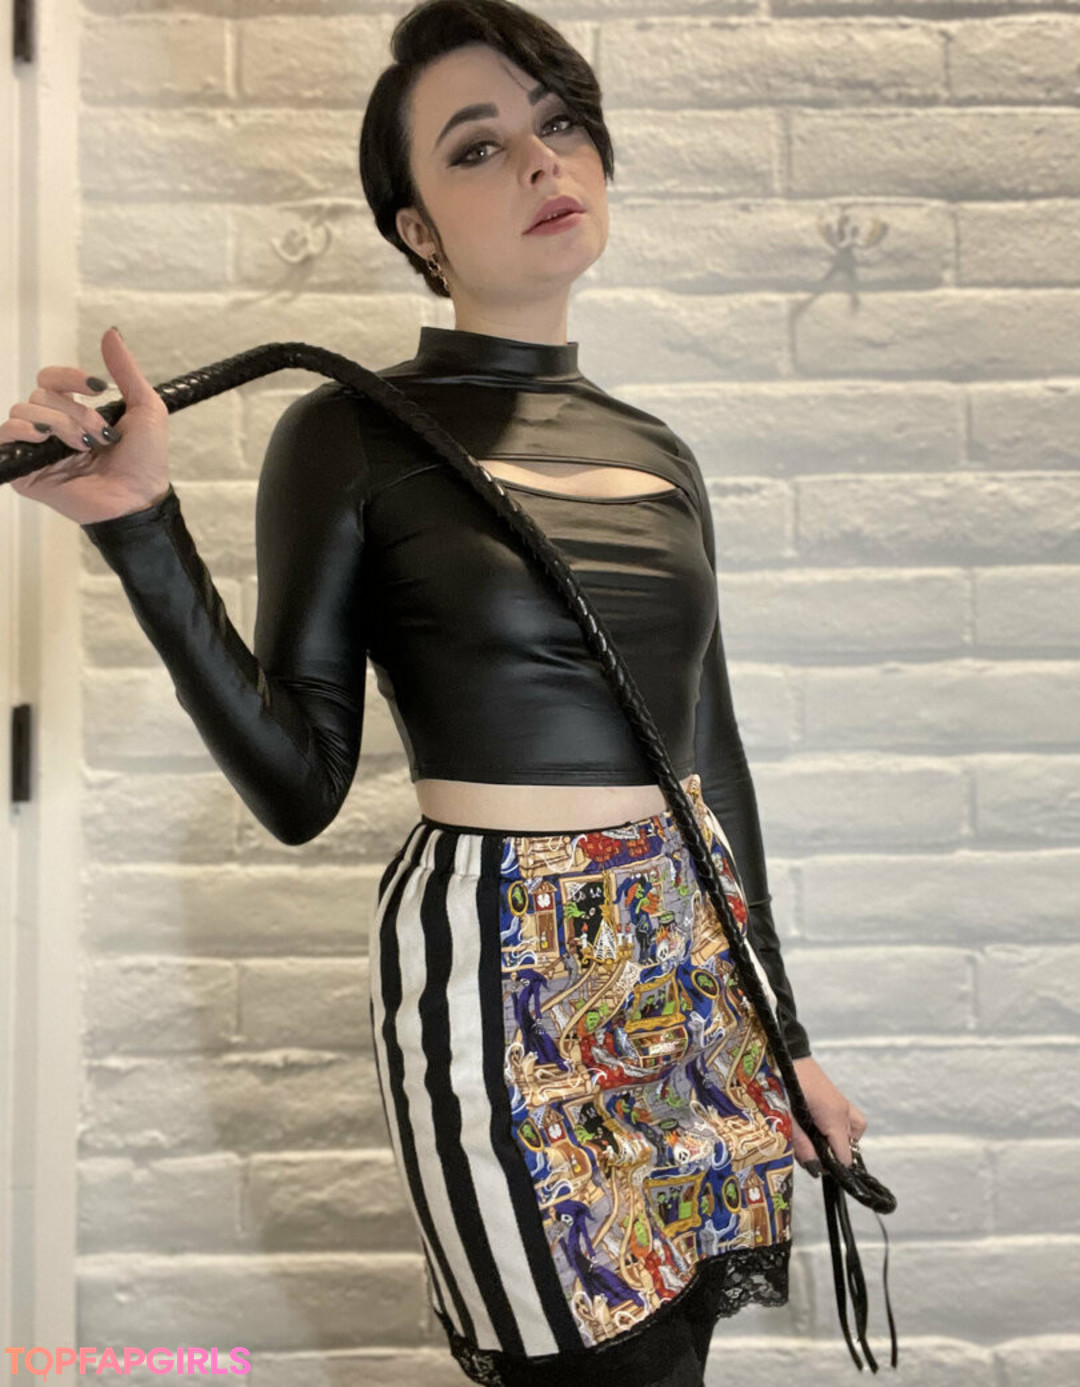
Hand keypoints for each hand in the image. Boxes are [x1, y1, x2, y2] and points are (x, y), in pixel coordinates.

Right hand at [1, 325, 170, 525]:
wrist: (140, 498)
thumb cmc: (146, 460)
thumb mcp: (145, 408)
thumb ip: (126, 370)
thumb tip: (111, 332)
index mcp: (72, 412)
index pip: (51, 380)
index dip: (69, 377)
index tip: (97, 387)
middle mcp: (51, 428)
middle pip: (40, 396)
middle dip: (74, 412)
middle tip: (99, 436)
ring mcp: (37, 449)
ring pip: (24, 412)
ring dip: (58, 424)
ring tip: (84, 447)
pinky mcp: (25, 472)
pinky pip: (4, 438)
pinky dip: (20, 431)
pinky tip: (44, 438)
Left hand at [788, 1054, 867, 1174]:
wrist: (783, 1049)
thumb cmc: (780, 1079)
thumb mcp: (785, 1116)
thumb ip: (800, 1144)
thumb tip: (815, 1168)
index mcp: (833, 1116)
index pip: (845, 1155)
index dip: (831, 1166)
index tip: (813, 1164)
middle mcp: (842, 1110)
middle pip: (849, 1146)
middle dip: (830, 1154)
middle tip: (808, 1149)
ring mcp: (841, 1101)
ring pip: (852, 1132)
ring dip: (837, 1140)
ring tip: (814, 1137)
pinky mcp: (834, 1096)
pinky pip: (846, 1119)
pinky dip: (837, 1127)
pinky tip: (815, 1124)